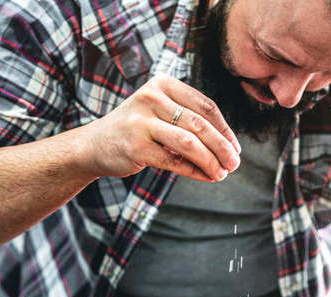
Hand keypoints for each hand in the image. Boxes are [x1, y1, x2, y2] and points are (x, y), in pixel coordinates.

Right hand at [81, 73, 240, 181]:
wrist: (94, 145)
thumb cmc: (135, 129)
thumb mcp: (159, 113)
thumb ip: (188, 120)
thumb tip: (228, 146)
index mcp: (162, 84)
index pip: (205, 106)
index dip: (225, 129)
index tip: (235, 147)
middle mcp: (151, 98)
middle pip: (200, 124)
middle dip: (222, 147)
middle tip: (234, 163)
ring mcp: (141, 122)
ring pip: (190, 142)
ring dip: (211, 161)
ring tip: (222, 172)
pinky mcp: (136, 147)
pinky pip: (174, 161)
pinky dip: (195, 171)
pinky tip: (207, 177)